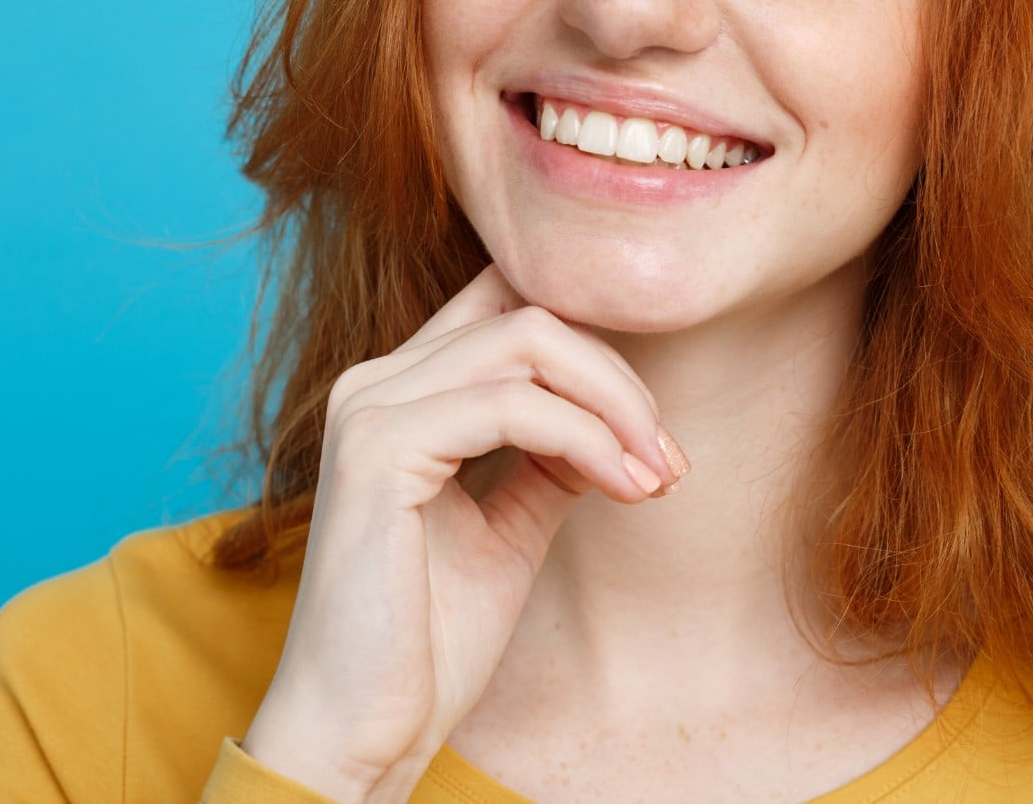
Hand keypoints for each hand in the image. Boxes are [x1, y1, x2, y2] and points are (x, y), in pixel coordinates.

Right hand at [239, 264, 685, 802]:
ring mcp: (369, 409)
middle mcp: (376, 383)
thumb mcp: (510, 526)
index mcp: (400, 392)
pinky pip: (513, 407)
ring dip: (615, 405)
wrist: (363, 729)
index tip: (651, 427)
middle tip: (669, 456)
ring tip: (656, 474)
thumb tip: (620, 418)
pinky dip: (587, 440)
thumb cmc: (427, 639)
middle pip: (531, 314)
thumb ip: (552, 459)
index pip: (507, 304)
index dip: (594, 343)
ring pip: (528, 341)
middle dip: (620, 377)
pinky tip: (624, 488)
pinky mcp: (377, 450)